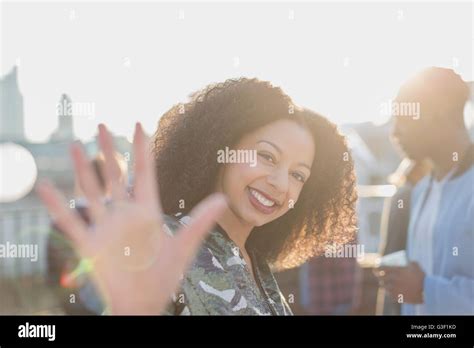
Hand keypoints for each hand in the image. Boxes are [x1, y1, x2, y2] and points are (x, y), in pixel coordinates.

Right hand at [37, 123, 226, 313]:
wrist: (144, 303)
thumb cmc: (164, 276)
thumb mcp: (184, 246)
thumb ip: (201, 221)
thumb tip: (223, 198)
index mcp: (147, 211)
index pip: (144, 172)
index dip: (142, 149)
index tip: (139, 125)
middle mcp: (124, 214)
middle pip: (114, 175)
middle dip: (109, 150)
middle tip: (102, 125)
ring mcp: (106, 227)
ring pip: (91, 190)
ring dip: (82, 168)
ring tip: (75, 145)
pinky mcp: (90, 244)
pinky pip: (70, 221)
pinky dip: (56, 204)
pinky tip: (44, 187)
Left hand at [375, 262, 424, 303]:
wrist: (426, 291)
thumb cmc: (421, 277)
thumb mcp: (416, 266)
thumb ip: (411, 262)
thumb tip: (408, 261)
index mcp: (395, 271)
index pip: (381, 268)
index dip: (377, 268)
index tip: (376, 268)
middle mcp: (392, 280)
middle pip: (381, 278)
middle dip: (378, 276)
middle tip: (379, 276)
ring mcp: (394, 289)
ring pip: (384, 287)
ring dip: (383, 285)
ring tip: (383, 283)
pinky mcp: (397, 296)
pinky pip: (390, 294)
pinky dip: (389, 292)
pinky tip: (389, 291)